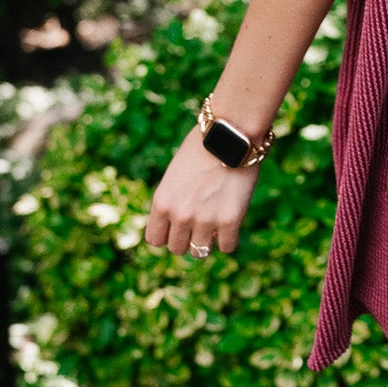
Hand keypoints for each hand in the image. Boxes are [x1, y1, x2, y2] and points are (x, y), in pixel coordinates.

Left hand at [145, 130, 258, 259]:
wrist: (229, 134)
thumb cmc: (203, 147)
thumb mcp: (175, 174)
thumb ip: (173, 200)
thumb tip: (179, 224)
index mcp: (162, 202)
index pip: (155, 240)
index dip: (167, 234)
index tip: (178, 226)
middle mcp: (180, 215)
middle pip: (177, 249)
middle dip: (187, 238)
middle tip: (199, 222)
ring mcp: (204, 220)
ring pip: (200, 252)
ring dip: (207, 241)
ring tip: (215, 225)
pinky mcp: (229, 221)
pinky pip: (227, 247)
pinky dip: (229, 238)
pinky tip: (232, 223)